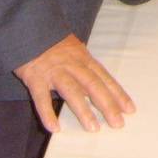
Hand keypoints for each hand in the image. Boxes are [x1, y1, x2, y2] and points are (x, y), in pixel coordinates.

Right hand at [14, 33, 135, 133]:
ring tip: (93, 128)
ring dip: (83, 110)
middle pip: (93, 85)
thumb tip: (100, 90)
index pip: (104, 77)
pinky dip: (47, 113)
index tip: (129, 109)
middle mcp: (72, 64)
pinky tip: (54, 128)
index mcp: (83, 58)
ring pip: (71, 91)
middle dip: (107, 104)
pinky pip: (41, 97)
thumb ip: (85, 68)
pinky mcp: (35, 77)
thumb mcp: (74, 50)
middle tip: (118, 124)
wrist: (27, 29)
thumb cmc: (52, 43)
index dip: (118, 93)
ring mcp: (54, 71)